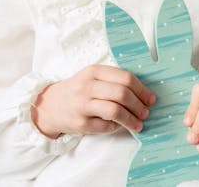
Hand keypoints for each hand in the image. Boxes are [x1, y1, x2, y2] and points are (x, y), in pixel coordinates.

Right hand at [31, 65, 155, 138]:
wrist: (49, 105)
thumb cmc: (77, 90)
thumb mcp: (91, 77)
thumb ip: (113, 81)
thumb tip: (142, 94)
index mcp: (94, 71)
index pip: (125, 77)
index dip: (142, 89)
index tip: (150, 98)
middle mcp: (87, 86)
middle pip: (122, 94)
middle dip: (139, 105)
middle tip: (146, 112)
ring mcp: (83, 105)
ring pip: (115, 111)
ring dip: (132, 119)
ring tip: (138, 124)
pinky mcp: (80, 123)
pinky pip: (106, 126)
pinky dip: (116, 127)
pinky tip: (118, 126)